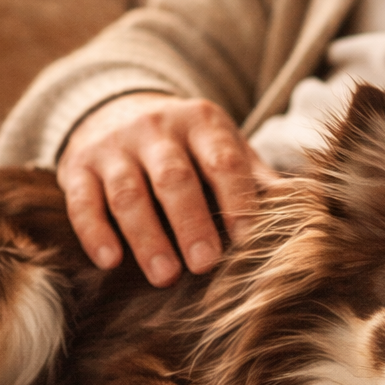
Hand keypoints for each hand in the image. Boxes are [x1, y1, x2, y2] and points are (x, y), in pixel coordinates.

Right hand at [56, 93, 274, 284]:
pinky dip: (94, 231)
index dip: (237, 200)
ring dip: (147, 236)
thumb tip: (307, 210)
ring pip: (128, 192)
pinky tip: (110, 261)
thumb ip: (256, 178)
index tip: (248, 241)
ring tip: (164, 276)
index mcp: (201, 123)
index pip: (223, 160)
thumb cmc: (186, 145)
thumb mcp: (223, 147)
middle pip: (174, 177)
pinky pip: (82, 200)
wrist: (116, 109)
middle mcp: (155, 128)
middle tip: (205, 265)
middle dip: (191, 222)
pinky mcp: (77, 165)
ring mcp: (113, 146)